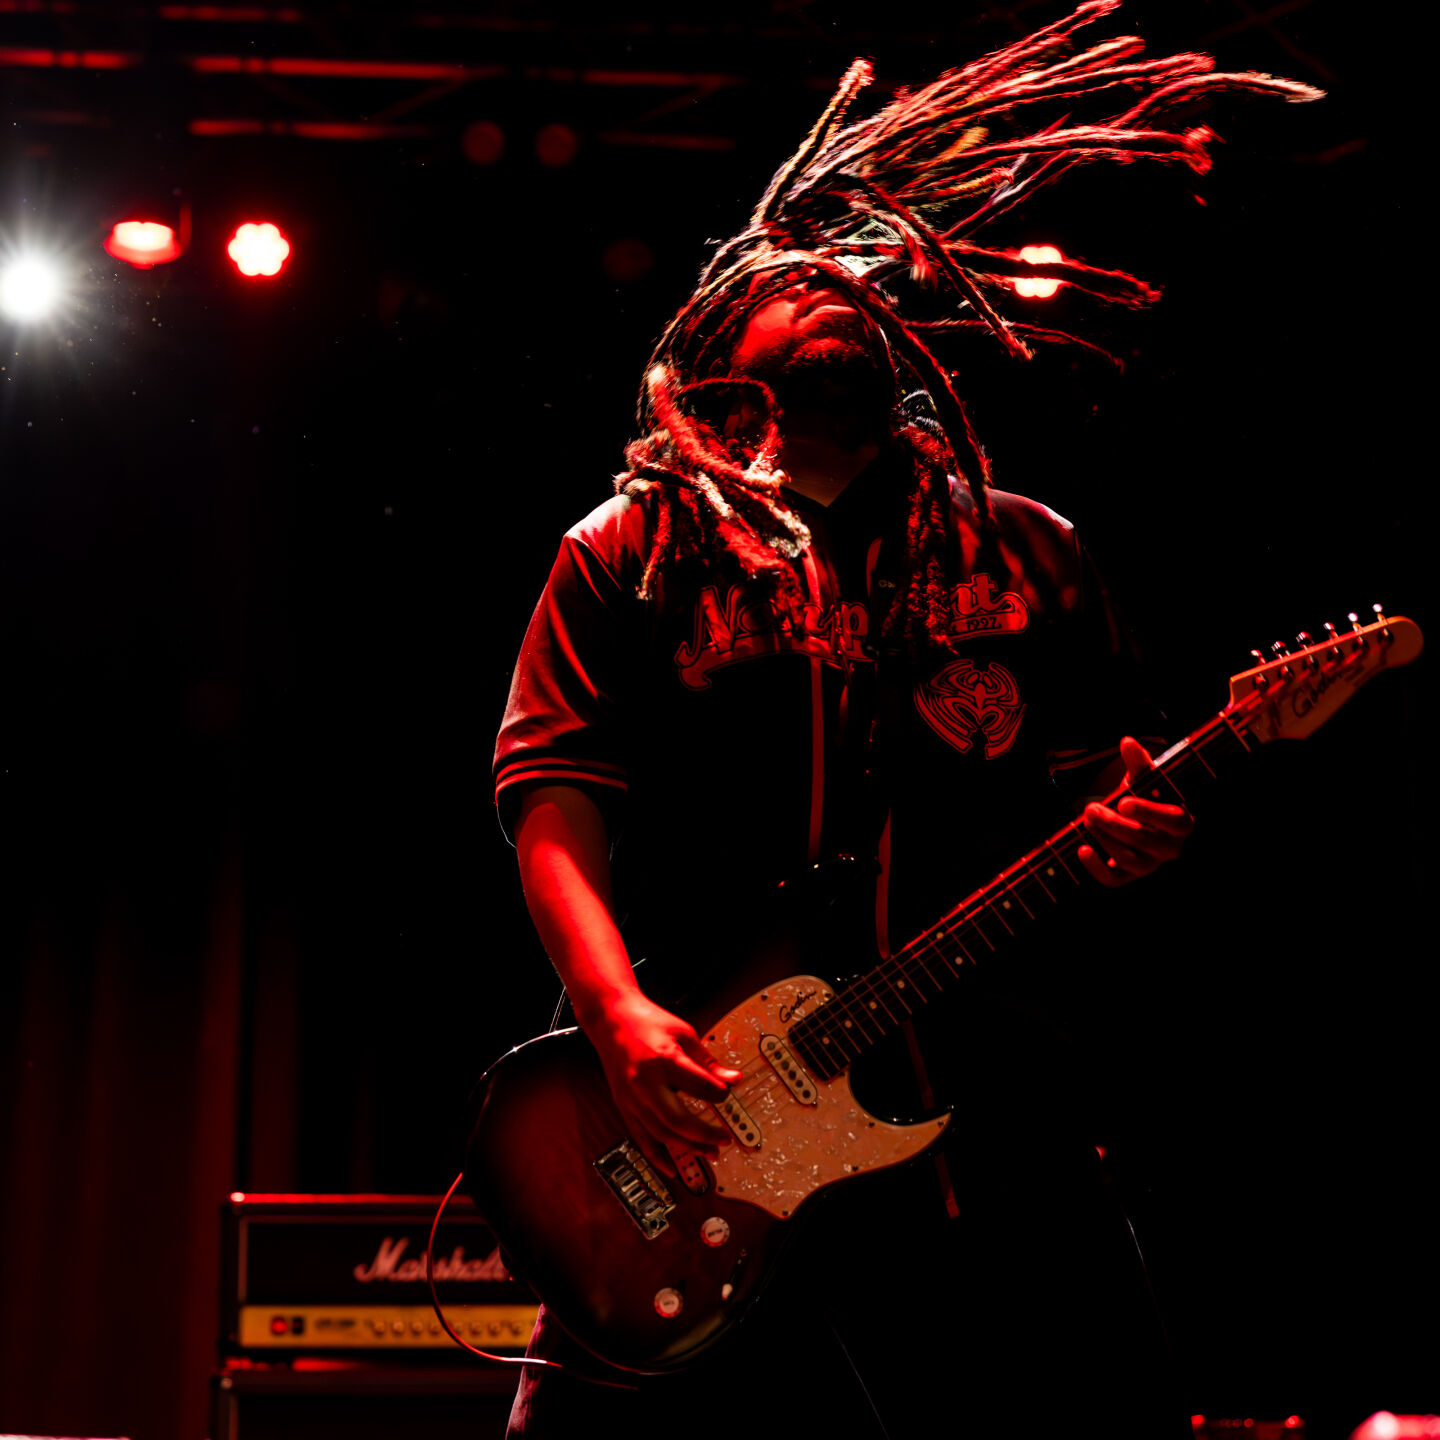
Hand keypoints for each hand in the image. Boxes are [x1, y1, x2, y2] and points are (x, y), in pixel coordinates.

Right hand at [586, 990, 741, 1175]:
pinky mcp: (623, 1105)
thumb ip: (708, 1062)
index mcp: (663, 1060)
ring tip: (709, 1153)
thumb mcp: (684, 1033)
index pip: (701, 1086)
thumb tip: (733, 1079)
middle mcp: (645, 1083)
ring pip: (660, 1134)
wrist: (611, 1019)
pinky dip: (657, 1157)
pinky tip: (672, 1169)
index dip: (720, 1094)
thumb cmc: (648, 1022)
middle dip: (704, 1134)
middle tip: (724, 1140)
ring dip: (687, 1148)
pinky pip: (640, 1138)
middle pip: (678, 1120)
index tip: (728, 1094)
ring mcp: (632, 1097)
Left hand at [1078, 736, 1193, 887]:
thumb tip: (1127, 742)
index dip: (1149, 813)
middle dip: (1114, 825)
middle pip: (1144, 841)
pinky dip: (1095, 868)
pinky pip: (1113, 880)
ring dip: (1103, 839)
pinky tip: (1081, 850)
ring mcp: (1149, 865)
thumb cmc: (1143, 796)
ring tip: (1085, 819)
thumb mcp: (1143, 778)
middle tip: (1090, 809)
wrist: (1134, 819)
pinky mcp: (1128, 877)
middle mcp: (1169, 848)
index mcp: (1181, 822)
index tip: (1123, 802)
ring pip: (1128, 859)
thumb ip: (1138, 762)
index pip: (1173, 820)